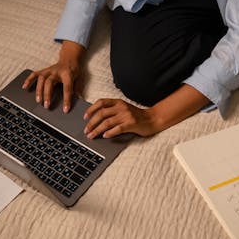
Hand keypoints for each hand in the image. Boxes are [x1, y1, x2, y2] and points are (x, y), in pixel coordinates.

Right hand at [22, 41, 84, 112]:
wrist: (70, 58)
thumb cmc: (74, 70)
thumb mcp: (80, 79)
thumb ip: (78, 89)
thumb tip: (79, 100)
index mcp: (68, 74)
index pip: (67, 88)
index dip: (66, 99)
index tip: (65, 109)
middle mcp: (57, 72)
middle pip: (50, 83)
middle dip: (47, 95)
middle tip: (46, 106)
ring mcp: (49, 71)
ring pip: (41, 79)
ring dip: (39, 90)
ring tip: (38, 101)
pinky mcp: (44, 71)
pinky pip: (34, 74)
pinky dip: (29, 80)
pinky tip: (24, 87)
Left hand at [83, 85, 210, 138]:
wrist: (153, 119)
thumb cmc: (137, 116)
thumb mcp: (124, 109)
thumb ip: (112, 111)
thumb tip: (96, 120)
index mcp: (118, 102)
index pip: (101, 103)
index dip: (91, 110)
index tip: (85, 117)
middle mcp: (121, 107)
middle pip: (101, 114)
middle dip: (91, 123)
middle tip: (86, 130)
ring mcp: (126, 115)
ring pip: (107, 122)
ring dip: (97, 130)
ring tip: (91, 136)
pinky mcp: (131, 124)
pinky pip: (117, 129)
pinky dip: (110, 133)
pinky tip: (105, 136)